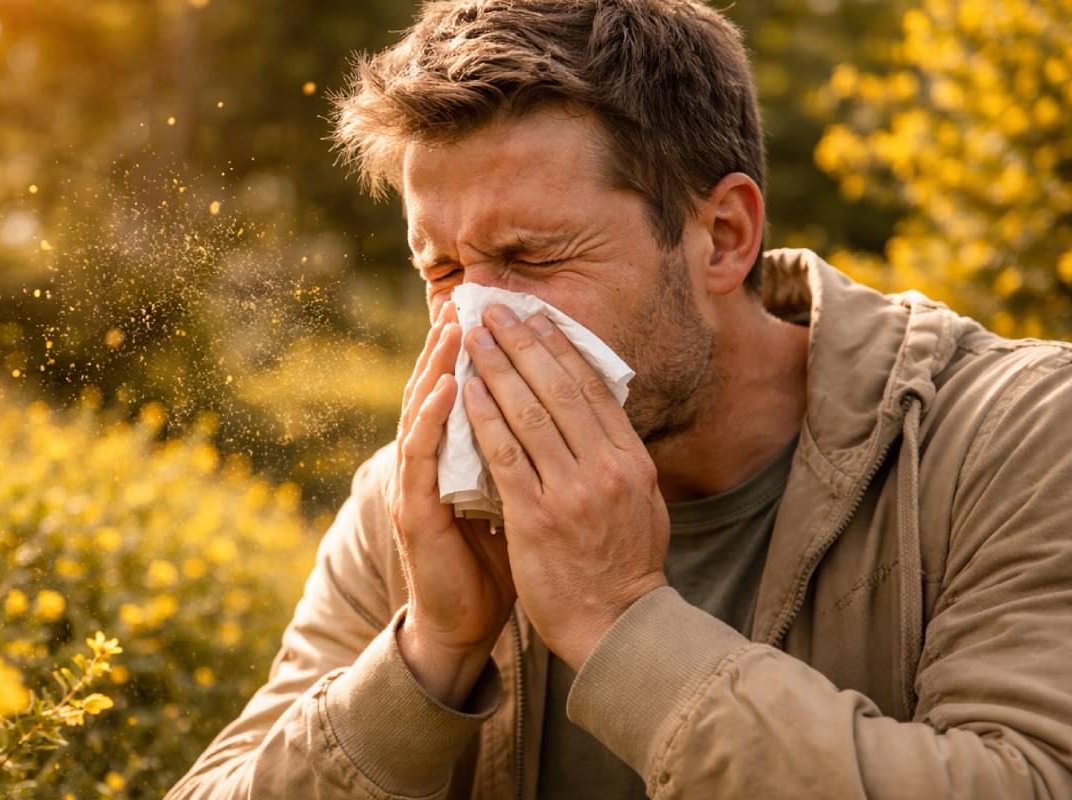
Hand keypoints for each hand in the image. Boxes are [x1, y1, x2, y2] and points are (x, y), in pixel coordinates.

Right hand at [385, 300, 517, 706]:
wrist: (465, 622)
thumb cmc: (496, 560)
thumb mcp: (516, 496)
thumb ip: (524, 456)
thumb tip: (565, 417)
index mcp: (453, 456)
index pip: (462, 390)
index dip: (476, 352)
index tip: (497, 311)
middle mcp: (428, 462)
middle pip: (436, 388)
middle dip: (452, 343)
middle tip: (470, 300)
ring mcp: (414, 484)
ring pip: (421, 411)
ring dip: (436, 366)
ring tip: (456, 327)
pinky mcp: (411, 510)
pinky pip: (420, 455)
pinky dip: (432, 417)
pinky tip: (448, 387)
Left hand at [462, 303, 669, 671]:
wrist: (616, 627)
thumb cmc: (626, 565)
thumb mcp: (644, 504)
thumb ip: (623, 459)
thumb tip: (605, 415)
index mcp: (633, 461)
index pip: (592, 389)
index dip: (561, 347)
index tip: (537, 316)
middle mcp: (606, 469)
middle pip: (558, 389)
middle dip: (523, 342)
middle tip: (495, 309)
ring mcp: (572, 492)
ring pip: (528, 413)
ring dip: (496, 368)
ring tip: (473, 336)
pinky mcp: (537, 517)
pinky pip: (505, 455)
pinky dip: (483, 417)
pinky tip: (464, 391)